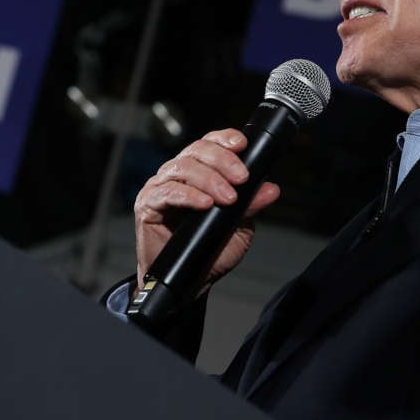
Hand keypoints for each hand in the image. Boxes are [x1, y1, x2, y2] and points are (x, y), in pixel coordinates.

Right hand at [133, 129, 279, 293]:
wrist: (190, 281)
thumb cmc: (211, 250)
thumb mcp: (239, 226)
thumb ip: (251, 205)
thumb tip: (271, 189)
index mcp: (199, 172)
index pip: (210, 143)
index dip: (225, 138)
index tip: (243, 144)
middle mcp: (178, 174)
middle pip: (197, 150)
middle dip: (223, 160)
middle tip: (242, 178)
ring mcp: (161, 188)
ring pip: (183, 168)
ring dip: (209, 179)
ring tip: (227, 198)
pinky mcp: (148, 205)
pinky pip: (167, 192)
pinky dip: (188, 195)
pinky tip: (205, 204)